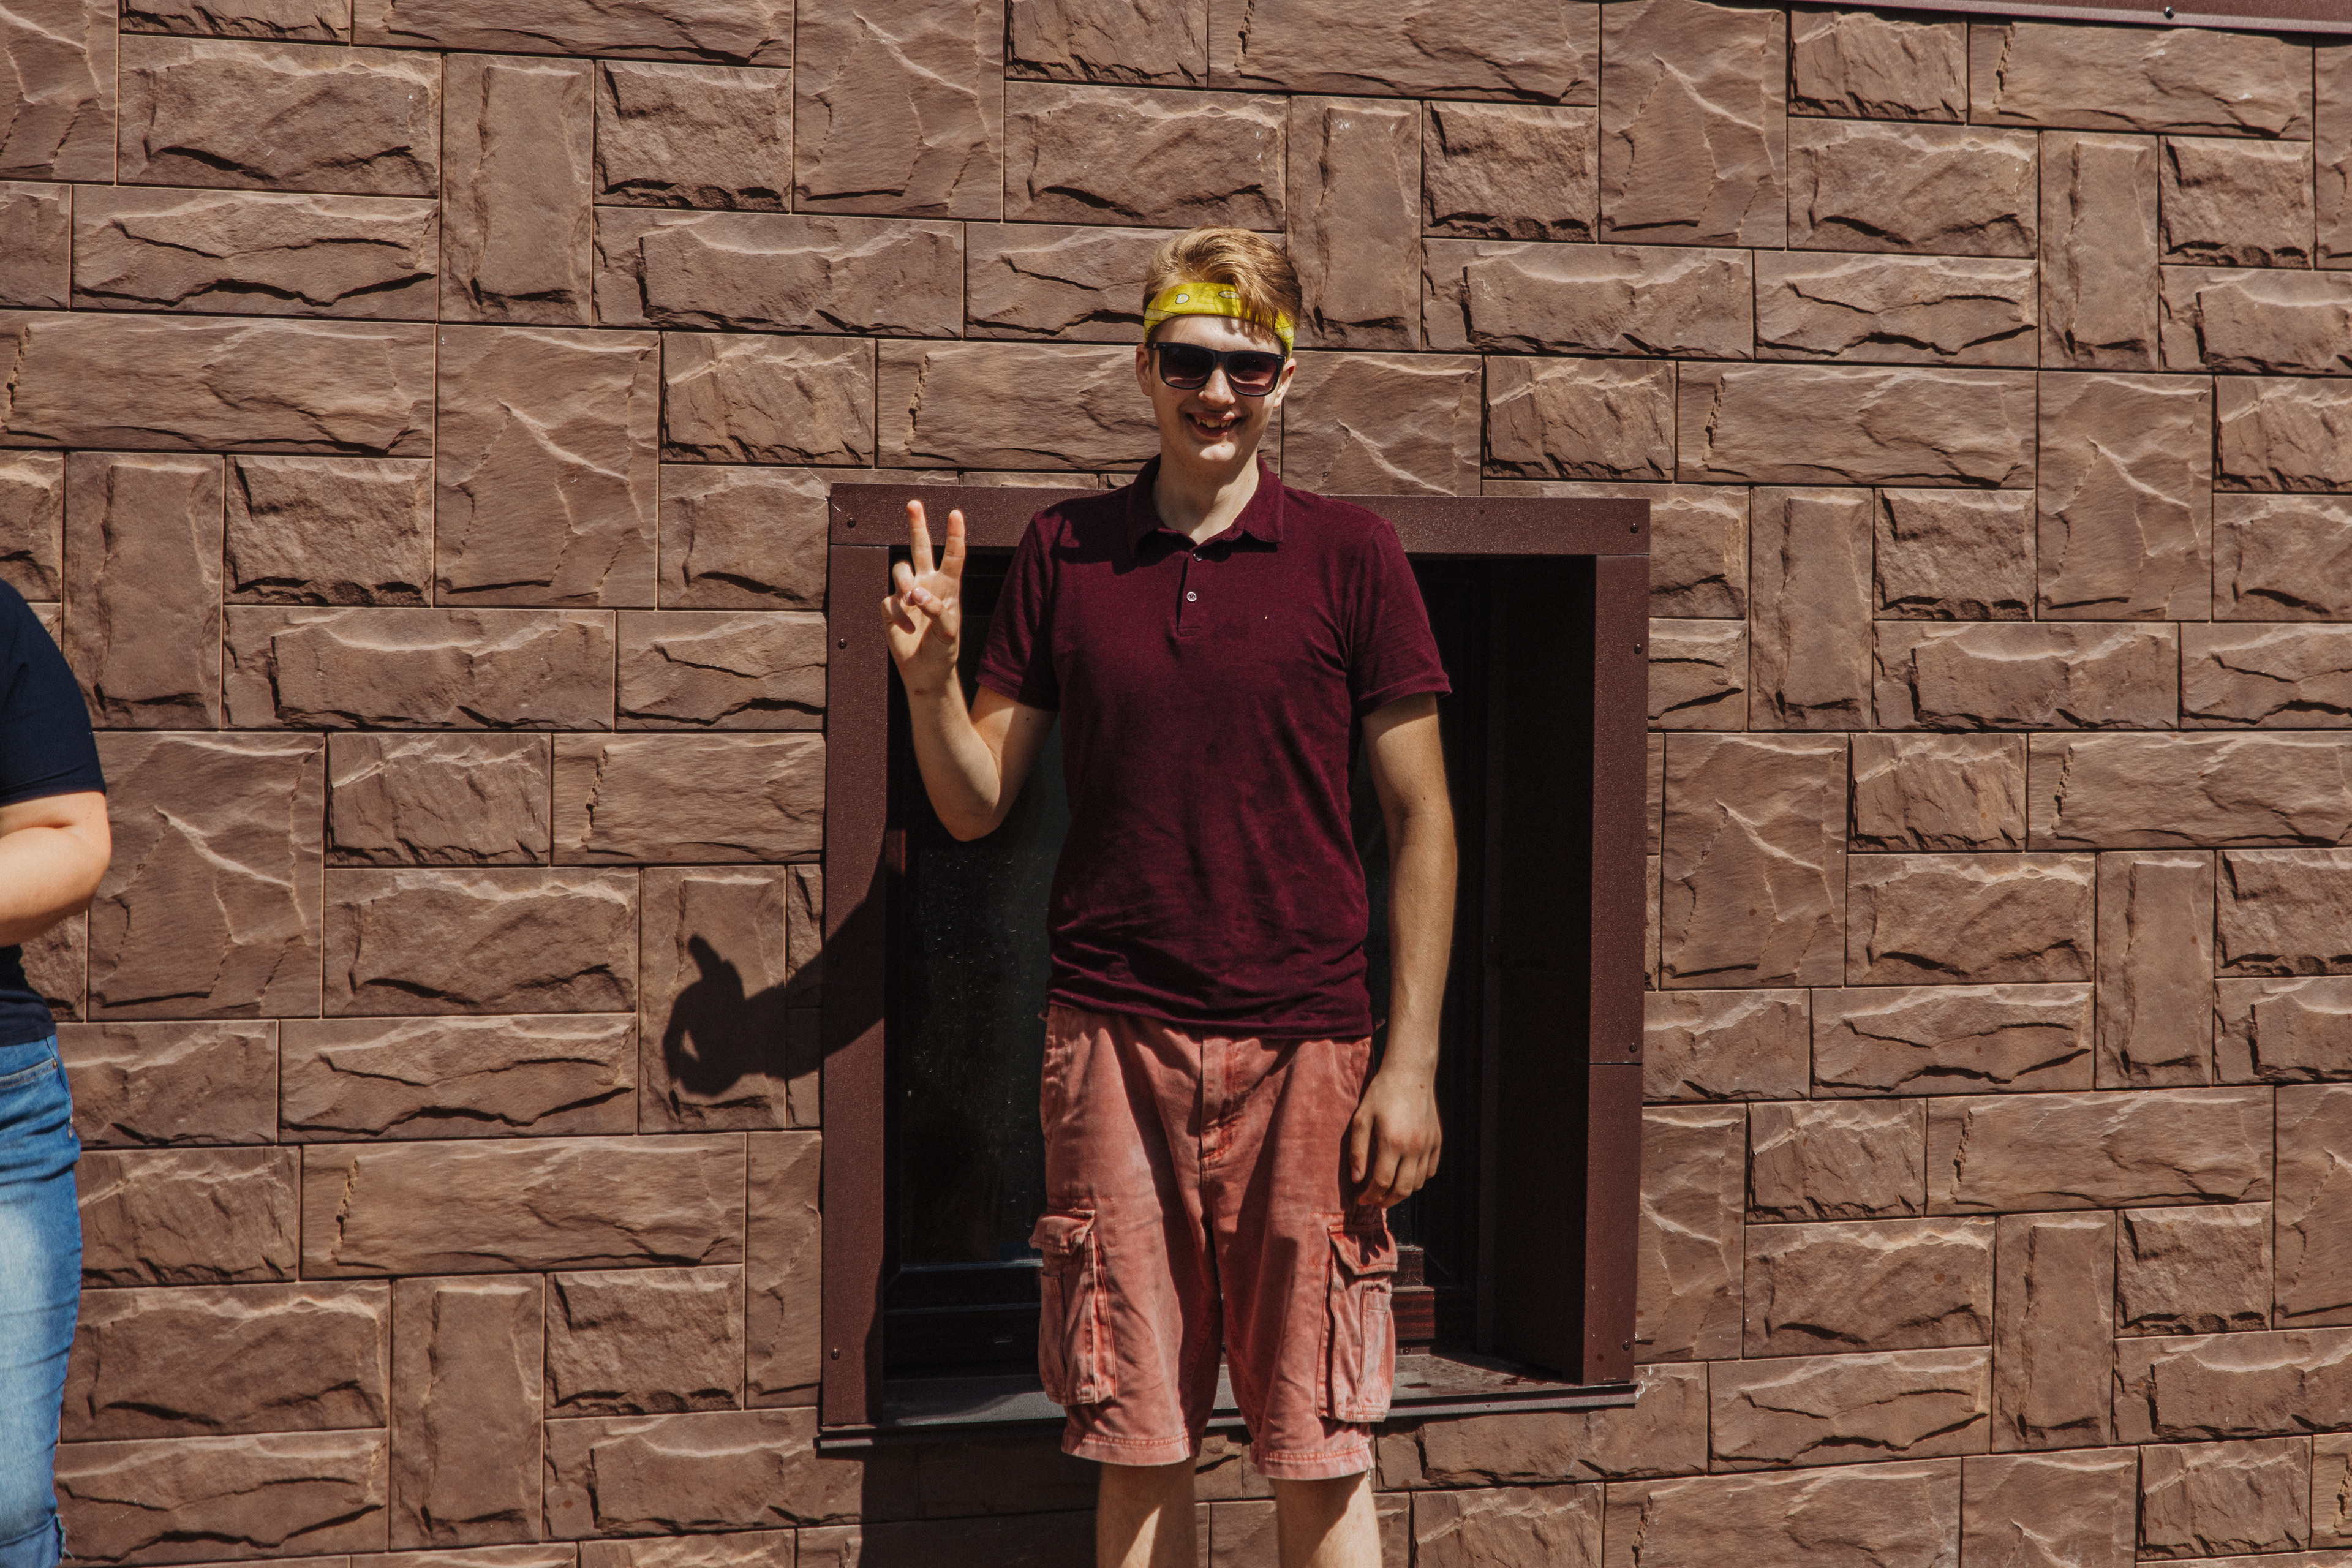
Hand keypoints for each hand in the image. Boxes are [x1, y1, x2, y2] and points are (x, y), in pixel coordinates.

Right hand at [881, 500, 965, 697]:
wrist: (924, 671)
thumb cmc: (943, 650)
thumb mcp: (949, 632)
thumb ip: (937, 609)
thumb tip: (917, 592)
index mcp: (948, 586)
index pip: (953, 556)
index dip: (954, 535)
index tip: (956, 513)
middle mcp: (927, 584)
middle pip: (920, 547)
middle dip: (917, 525)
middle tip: (914, 503)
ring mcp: (907, 594)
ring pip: (901, 570)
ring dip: (906, 582)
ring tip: (913, 600)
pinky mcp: (890, 607)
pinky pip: (890, 600)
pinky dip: (899, 614)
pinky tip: (907, 629)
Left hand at [1347, 1062, 1441, 1208]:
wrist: (1410, 1073)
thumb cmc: (1381, 1093)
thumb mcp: (1361, 1118)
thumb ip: (1357, 1151)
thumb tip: (1357, 1179)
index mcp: (1392, 1143)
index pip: (1382, 1183)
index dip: (1370, 1196)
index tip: (1361, 1200)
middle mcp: (1414, 1148)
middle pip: (1402, 1189)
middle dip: (1386, 1201)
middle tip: (1375, 1201)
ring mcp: (1428, 1145)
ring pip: (1418, 1183)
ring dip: (1402, 1192)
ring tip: (1388, 1190)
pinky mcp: (1437, 1140)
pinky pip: (1431, 1170)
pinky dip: (1418, 1179)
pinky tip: (1406, 1175)